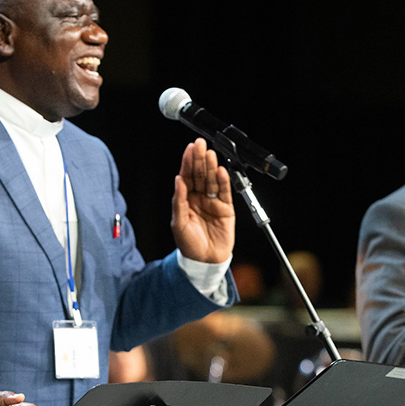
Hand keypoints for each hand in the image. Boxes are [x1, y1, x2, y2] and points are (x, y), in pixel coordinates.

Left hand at [170, 138, 234, 263]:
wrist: (205, 261)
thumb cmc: (189, 244)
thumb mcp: (179, 223)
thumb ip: (179, 201)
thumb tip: (178, 180)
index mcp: (186, 199)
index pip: (187, 176)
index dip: (188, 162)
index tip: (190, 148)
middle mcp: (199, 198)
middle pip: (200, 175)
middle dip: (200, 159)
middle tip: (200, 144)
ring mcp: (213, 202)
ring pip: (212, 180)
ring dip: (211, 167)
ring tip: (210, 154)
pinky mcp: (226, 209)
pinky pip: (225, 192)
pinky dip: (223, 181)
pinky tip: (220, 170)